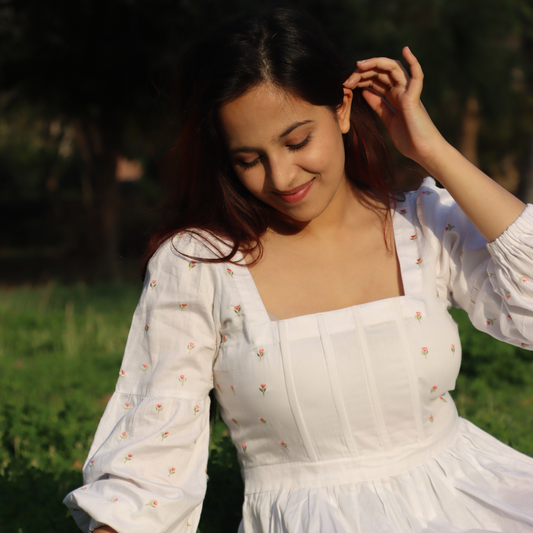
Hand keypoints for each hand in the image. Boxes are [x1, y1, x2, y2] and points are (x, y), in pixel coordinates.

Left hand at [343, 47, 445, 166]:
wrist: (423, 152)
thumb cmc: (409, 139)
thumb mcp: (388, 120)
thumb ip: (378, 106)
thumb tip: (365, 92)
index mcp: (394, 97)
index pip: (376, 80)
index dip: (361, 78)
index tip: (346, 83)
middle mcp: (401, 91)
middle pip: (382, 72)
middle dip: (363, 73)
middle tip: (348, 79)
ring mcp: (409, 93)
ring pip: (394, 69)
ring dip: (376, 64)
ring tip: (360, 65)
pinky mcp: (414, 98)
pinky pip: (417, 76)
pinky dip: (413, 62)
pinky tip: (405, 50)